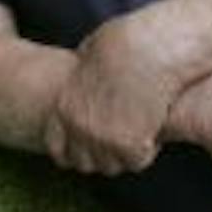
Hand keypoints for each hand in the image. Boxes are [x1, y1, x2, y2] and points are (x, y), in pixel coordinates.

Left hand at [41, 15, 182, 175]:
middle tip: (123, 140)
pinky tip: (154, 128)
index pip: (57, 148)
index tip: (91, 147)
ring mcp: (101, 139)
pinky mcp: (127, 145)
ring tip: (140, 131)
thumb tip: (82, 67)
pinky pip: (137, 161)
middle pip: (85, 163)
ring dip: (125, 154)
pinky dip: (148, 149)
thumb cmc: (125, 45)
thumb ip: (82, 73)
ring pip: (112, 166)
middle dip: (103, 156)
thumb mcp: (90, 55)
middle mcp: (78, 127)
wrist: (148, 50)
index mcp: (64, 107)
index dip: (74, 151)